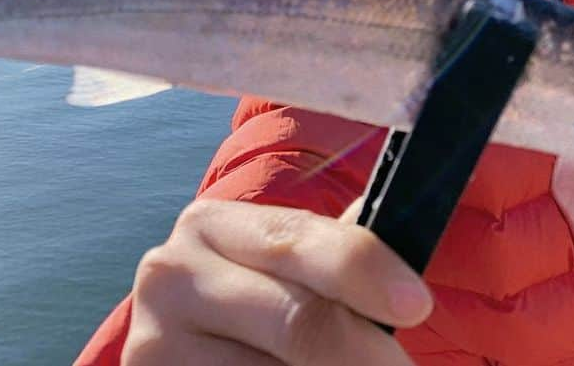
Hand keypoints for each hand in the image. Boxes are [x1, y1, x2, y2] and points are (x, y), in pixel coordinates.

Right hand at [122, 198, 432, 364]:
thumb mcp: (287, 263)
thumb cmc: (264, 297)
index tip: (417, 302)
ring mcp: (155, 344)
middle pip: (298, 323)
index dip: (364, 270)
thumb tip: (408, 222)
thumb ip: (336, 248)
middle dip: (365, 353)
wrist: (191, 346)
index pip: (299, 241)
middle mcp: (172, 276)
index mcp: (211, 224)